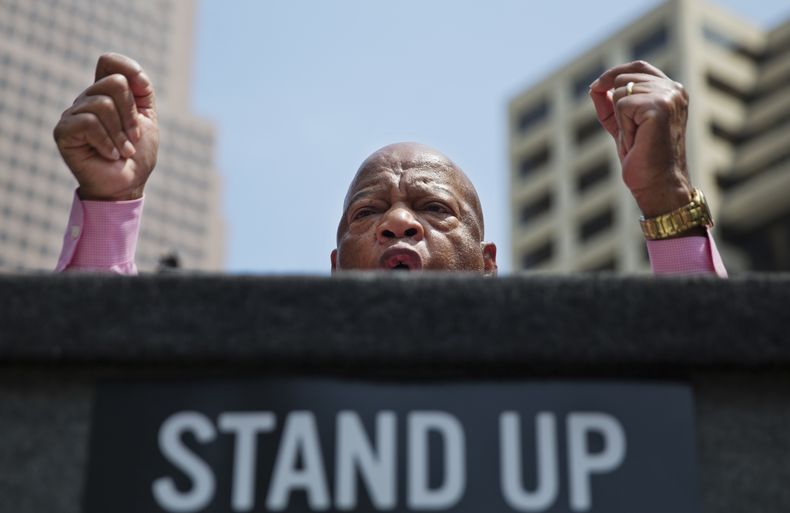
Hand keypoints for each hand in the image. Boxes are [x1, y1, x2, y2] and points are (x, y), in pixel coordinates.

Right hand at [53, 53, 158, 200]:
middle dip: (132, 114)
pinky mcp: (64, 131)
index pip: (109, 63)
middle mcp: (87, 100)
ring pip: (103, 104)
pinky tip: (110, 155)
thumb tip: (135, 75)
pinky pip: (90, 123)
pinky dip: (107, 142)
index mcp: (106, 94)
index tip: (142, 91)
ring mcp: (73, 114)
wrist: (127, 185)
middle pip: (115, 83)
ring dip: (121, 133)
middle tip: (133, 138)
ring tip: (123, 150)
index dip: (129, 69)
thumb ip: (143, 93)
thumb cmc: (136, 155)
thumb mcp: (147, 121)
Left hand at [589, 61, 692, 216]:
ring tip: (636, 138)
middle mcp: (674, 89)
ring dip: (620, 120)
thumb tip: (594, 87)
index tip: (596, 88)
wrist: (656, 184)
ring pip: (619, 92)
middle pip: (622, 78)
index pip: (637, 67)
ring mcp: (668, 96)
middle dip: (615, 106)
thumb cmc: (641, 157)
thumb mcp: (622, 124)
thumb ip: (609, 104)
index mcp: (670, 90)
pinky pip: (622, 104)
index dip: (613, 74)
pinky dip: (622, 126)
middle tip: (632, 133)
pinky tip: (637, 141)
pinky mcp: (659, 106)